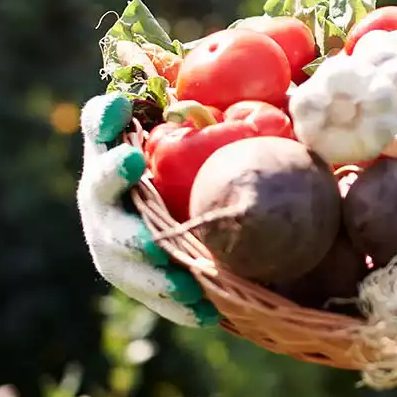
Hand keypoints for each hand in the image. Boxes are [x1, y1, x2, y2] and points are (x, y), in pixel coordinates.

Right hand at [77, 94, 220, 327]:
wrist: (207, 221)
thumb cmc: (221, 166)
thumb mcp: (227, 137)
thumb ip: (242, 110)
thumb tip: (297, 84)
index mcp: (121, 149)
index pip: (101, 124)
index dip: (105, 115)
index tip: (124, 104)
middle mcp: (109, 191)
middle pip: (100, 183)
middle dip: (111, 175)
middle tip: (134, 163)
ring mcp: (113, 233)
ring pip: (116, 247)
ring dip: (142, 255)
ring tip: (174, 268)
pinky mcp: (132, 272)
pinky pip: (150, 290)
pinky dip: (176, 302)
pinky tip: (206, 311)